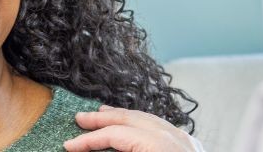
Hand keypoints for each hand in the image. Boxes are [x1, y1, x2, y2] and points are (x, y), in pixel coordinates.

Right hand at [64, 105, 202, 151]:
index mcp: (161, 148)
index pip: (118, 136)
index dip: (90, 141)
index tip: (69, 145)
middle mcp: (176, 140)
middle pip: (133, 120)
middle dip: (104, 119)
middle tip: (80, 119)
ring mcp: (187, 143)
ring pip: (151, 120)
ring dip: (124, 117)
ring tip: (103, 114)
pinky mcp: (193, 149)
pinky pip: (165, 128)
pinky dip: (144, 124)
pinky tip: (135, 125)